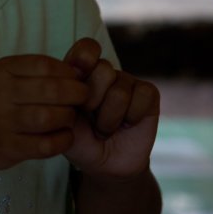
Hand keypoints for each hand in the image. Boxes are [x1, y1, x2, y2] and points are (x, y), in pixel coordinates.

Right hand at [0, 55, 88, 175]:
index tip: (76, 80)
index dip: (68, 72)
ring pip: (51, 117)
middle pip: (52, 89)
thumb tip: (76, 70)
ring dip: (69, 117)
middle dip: (77, 94)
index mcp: (1, 71)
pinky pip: (47, 145)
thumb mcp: (0, 78)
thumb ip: (33, 72)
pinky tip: (64, 136)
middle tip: (83, 99)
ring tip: (69, 117)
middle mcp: (1, 93)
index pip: (45, 64)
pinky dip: (63, 140)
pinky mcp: (9, 147)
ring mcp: (4, 122)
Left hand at [62, 38, 159, 177]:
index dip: (83, 58)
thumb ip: (65, 98)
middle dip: (93, 101)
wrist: (105, 164)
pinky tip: (127, 124)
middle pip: (103, 69)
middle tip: (90, 117)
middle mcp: (104, 72)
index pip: (86, 48)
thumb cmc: (80, 140)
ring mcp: (127, 81)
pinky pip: (143, 96)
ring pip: (120, 90)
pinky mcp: (148, 94)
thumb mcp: (64, 121)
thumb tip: (72, 74)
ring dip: (109, 118)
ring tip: (105, 128)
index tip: (77, 76)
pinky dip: (132, 117)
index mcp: (81, 72)